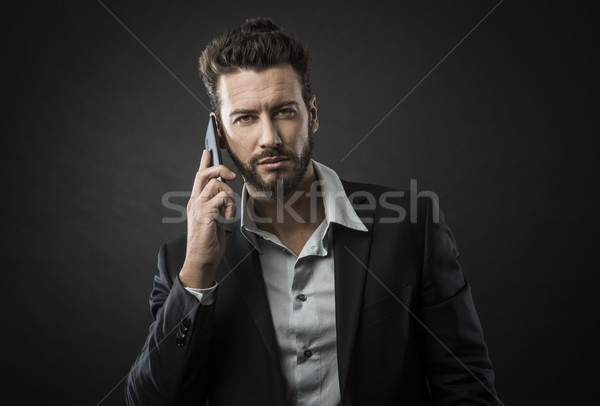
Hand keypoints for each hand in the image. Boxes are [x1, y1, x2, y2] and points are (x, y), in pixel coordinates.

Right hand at [179, 149, 236, 288]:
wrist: (201, 260)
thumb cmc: (209, 243)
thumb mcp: (214, 219)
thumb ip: (217, 205)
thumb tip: (225, 194)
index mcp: (196, 202)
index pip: (199, 176)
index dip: (204, 162)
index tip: (207, 149)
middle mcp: (195, 202)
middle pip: (204, 174)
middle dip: (219, 168)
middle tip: (231, 175)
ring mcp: (198, 207)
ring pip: (217, 185)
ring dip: (229, 196)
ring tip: (229, 212)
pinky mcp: (204, 214)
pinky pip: (221, 198)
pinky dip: (228, 206)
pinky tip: (227, 217)